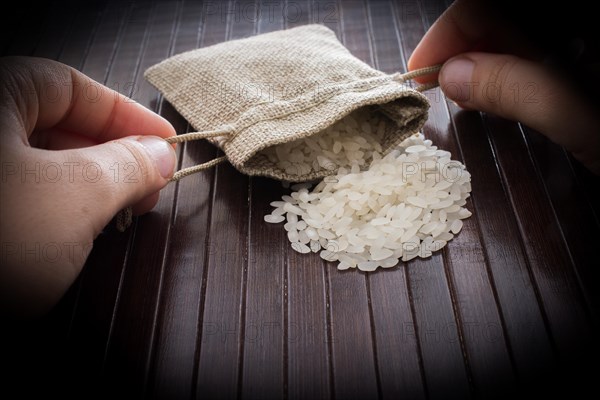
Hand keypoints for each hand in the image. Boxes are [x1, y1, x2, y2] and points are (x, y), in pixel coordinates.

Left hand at [0, 57, 177, 316]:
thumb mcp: (74, 196)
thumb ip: (126, 165)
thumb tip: (160, 154)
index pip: (66, 84)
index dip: (124, 112)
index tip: (165, 142)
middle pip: (54, 123)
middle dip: (113, 153)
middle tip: (151, 183)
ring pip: (42, 162)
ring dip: (92, 183)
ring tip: (125, 211)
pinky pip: (25, 195)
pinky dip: (62, 205)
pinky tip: (87, 228)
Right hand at [408, 0, 599, 173]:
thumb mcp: (577, 116)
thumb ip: (516, 89)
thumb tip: (452, 77)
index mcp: (566, 30)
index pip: (483, 8)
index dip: (444, 36)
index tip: (420, 72)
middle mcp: (561, 34)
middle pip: (490, 23)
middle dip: (455, 52)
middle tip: (434, 89)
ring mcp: (566, 50)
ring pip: (503, 40)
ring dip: (474, 65)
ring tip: (458, 96)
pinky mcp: (568, 67)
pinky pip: (521, 58)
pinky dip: (497, 75)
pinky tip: (489, 95)